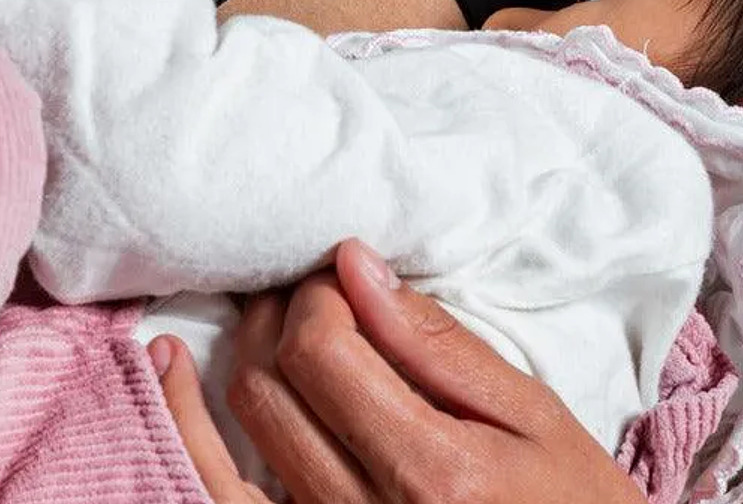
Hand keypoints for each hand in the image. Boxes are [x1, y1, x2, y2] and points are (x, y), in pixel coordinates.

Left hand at [160, 239, 644, 503]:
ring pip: (238, 426)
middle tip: (319, 286)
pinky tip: (172, 363)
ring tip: (275, 309)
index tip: (345, 275)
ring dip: (248, 350)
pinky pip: (215, 493)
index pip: (320, 349)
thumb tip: (357, 263)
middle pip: (272, 381)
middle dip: (288, 312)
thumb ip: (437, 343)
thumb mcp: (531, 415)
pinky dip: (184, 423)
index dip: (321, 293)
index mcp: (427, 470)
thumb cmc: (570, 501)